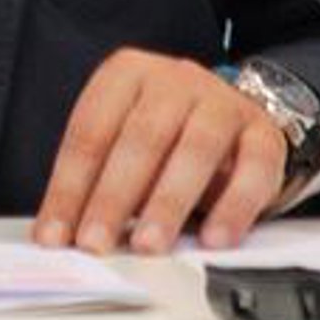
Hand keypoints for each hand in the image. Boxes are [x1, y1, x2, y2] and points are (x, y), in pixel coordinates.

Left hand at [32, 50, 288, 257]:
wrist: (232, 119)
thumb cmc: (165, 137)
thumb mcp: (123, 144)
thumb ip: (96, 181)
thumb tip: (64, 237)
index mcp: (127, 74)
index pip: (90, 131)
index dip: (70, 187)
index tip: (56, 235)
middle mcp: (175, 80)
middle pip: (141, 138)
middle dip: (113, 197)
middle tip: (96, 243)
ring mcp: (223, 103)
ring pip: (196, 149)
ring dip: (168, 202)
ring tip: (149, 245)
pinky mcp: (263, 134)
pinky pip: (253, 170)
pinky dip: (234, 208)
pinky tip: (214, 239)